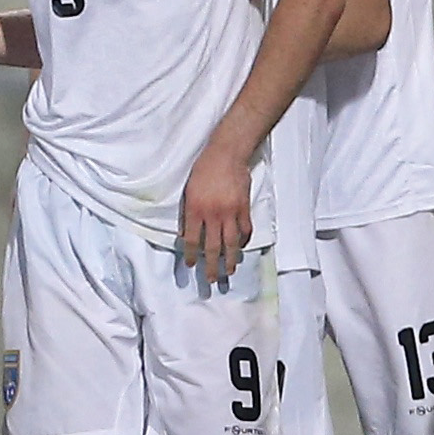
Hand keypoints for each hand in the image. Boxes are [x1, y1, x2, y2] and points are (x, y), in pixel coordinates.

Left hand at [179, 142, 253, 285]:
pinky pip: (245, 230)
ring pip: (230, 243)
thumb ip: (189, 214)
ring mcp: (230, 213)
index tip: (191, 265)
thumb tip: (188, 234)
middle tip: (211, 279)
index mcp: (195, 210)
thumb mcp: (189, 191)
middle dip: (211, 266)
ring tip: (229, 271)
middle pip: (212, 247)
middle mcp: (213, 215)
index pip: (192, 240)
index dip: (191, 255)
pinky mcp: (244, 208)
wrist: (226, 154)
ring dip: (230, 259)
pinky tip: (241, 248)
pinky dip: (243, 241)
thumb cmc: (204, 170)